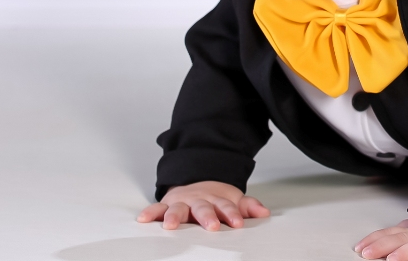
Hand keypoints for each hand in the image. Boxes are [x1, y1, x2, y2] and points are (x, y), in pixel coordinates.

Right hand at [137, 180, 269, 230]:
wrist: (196, 180)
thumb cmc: (215, 198)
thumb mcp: (233, 199)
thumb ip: (248, 206)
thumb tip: (264, 213)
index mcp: (216, 200)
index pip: (225, 207)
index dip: (232, 214)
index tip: (238, 223)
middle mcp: (198, 200)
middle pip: (203, 208)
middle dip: (207, 217)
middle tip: (211, 226)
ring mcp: (182, 202)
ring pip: (178, 208)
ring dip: (174, 216)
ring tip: (171, 225)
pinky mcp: (167, 204)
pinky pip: (157, 208)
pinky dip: (150, 212)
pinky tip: (143, 218)